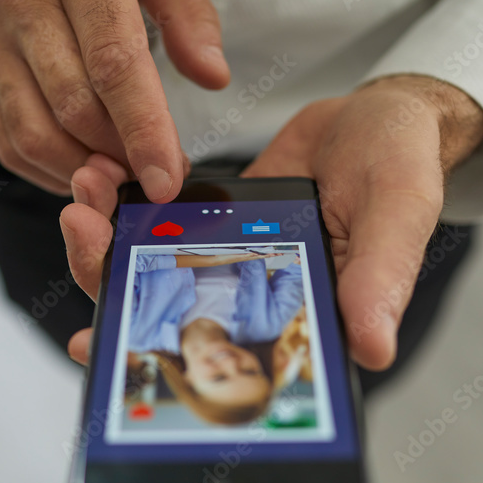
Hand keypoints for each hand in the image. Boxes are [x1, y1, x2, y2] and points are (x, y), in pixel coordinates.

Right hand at [0, 0, 229, 199]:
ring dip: (84, 172)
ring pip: (33, 135)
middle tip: (161, 172)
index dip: (143, 130)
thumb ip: (185, 11)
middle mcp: (24, 8)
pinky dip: (49, 172)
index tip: (166, 179)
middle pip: (74, 109)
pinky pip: (9, 142)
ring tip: (125, 174)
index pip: (112, 64)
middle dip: (122, 157)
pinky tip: (85, 170)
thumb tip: (213, 76)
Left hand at [60, 76, 482, 368]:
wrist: (377, 117)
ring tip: (85, 190)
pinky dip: (125, 205)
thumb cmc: (401, 168)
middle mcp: (251, 303)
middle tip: (81, 232)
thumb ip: (381, 279)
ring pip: (150, 270)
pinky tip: (103, 175)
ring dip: (105, 239)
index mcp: (295, 320)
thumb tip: (374, 350)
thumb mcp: (397, 217)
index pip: (224, 362)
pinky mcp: (208, 224)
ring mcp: (224, 263)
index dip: (161, 364)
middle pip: (165, 316)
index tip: (99, 348)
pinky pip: (157, 225)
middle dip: (109, 283)